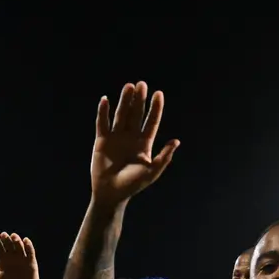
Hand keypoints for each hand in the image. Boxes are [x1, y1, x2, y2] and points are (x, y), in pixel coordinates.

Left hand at [0, 231, 41, 278]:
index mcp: (3, 261)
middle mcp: (12, 258)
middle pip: (8, 245)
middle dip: (6, 239)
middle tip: (3, 235)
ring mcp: (22, 260)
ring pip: (19, 246)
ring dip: (16, 240)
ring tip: (13, 236)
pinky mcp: (31, 263)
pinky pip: (30, 252)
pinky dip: (28, 246)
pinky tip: (25, 240)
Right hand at [90, 81, 179, 206]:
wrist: (111, 194)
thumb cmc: (132, 185)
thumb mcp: (151, 172)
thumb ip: (163, 158)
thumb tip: (176, 141)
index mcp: (144, 143)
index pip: (151, 121)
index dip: (155, 108)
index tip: (158, 94)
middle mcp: (131, 137)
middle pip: (136, 114)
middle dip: (139, 100)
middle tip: (142, 84)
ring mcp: (116, 137)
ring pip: (121, 114)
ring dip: (125, 101)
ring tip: (129, 87)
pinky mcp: (102, 140)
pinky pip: (102, 123)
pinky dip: (103, 112)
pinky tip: (105, 100)